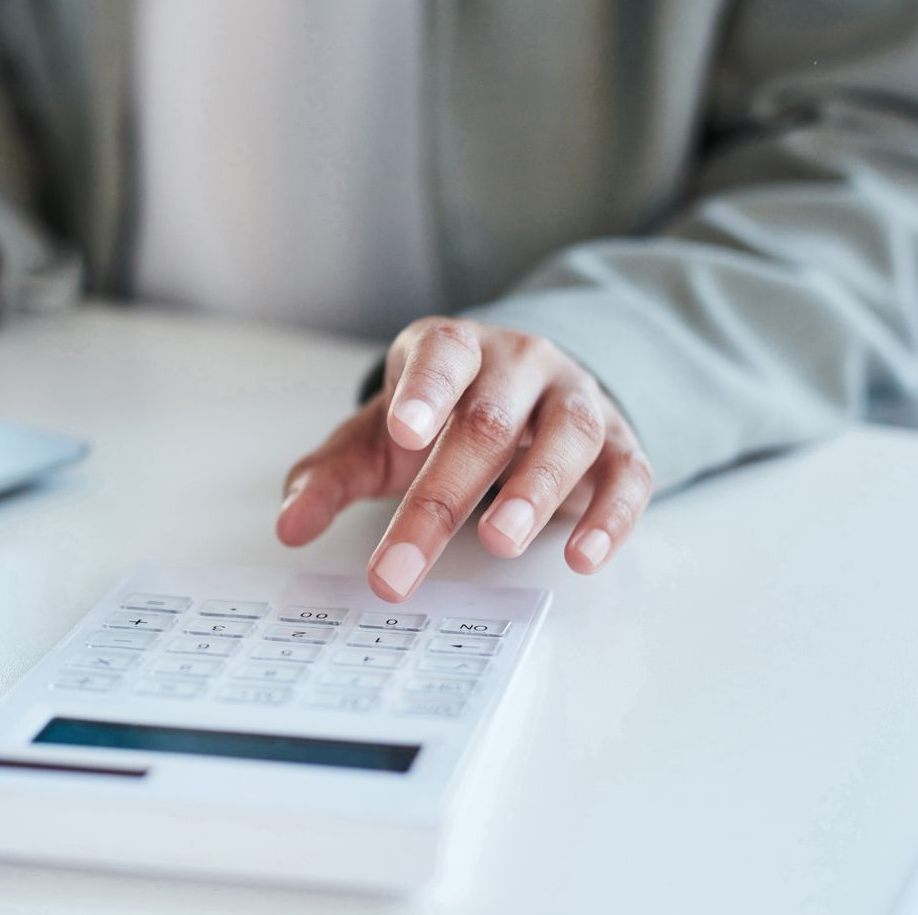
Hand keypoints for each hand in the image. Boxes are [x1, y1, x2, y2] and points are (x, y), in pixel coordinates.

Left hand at [276, 317, 653, 600]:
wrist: (521, 396)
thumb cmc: (439, 420)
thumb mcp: (377, 442)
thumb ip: (331, 477)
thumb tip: (289, 525)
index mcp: (453, 350)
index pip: (442, 357)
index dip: (425, 392)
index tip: (403, 434)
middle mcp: (520, 365)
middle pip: (489, 422)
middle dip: (444, 494)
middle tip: (404, 562)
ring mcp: (575, 400)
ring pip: (568, 435)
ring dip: (534, 491)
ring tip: (499, 542)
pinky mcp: (619, 443)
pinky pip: (628, 474)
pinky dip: (610, 516)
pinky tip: (582, 557)